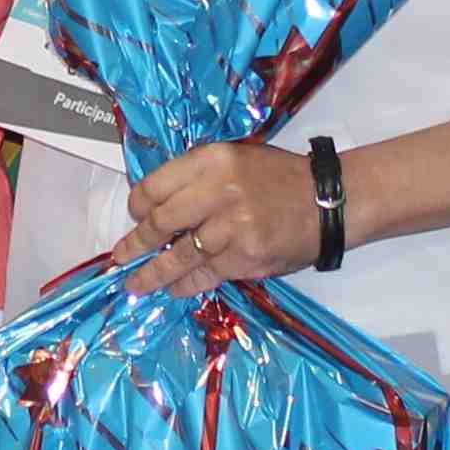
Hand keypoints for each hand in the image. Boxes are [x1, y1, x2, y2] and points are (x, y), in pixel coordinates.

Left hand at [107, 144, 319, 296]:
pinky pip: (204, 275)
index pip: (156, 185)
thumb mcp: (236, 160)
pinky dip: (185, 285)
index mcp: (213, 160)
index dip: (138, 205)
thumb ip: (198, 178)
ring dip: (153, 274)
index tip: (135, 217)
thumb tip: (155, 207)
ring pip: (179, 256)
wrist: (327, 202)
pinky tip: (173, 290)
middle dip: (136, 243)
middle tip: (122, 257)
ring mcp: (232, 227)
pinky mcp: (245, 257)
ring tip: (136, 285)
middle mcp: (219, 190)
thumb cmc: (279, 179)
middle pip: (161, 222)